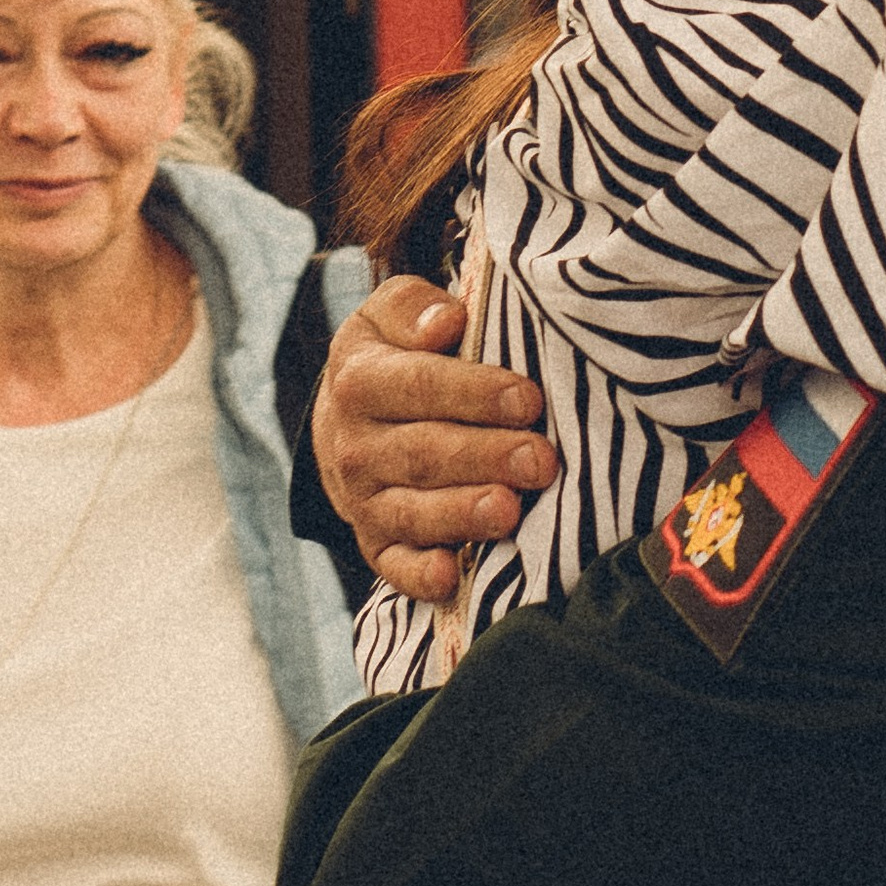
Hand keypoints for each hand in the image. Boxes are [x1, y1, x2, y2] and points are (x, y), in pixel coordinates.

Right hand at [312, 275, 556, 603]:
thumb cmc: (393, 358)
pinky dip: (418, 575)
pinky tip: (450, 577)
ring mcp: (364, 500)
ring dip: (461, 515)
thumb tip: (446, 322)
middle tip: (541, 460)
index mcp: (361, 381)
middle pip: (422, 453)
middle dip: (485, 457)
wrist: (344, 422)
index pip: (418, 386)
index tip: (528, 399)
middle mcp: (355, 445)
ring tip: (509, 512)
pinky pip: (393, 565)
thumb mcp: (388, 316)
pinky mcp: (375, 543)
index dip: (474, 394)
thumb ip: (413, 308)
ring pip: (411, 512)